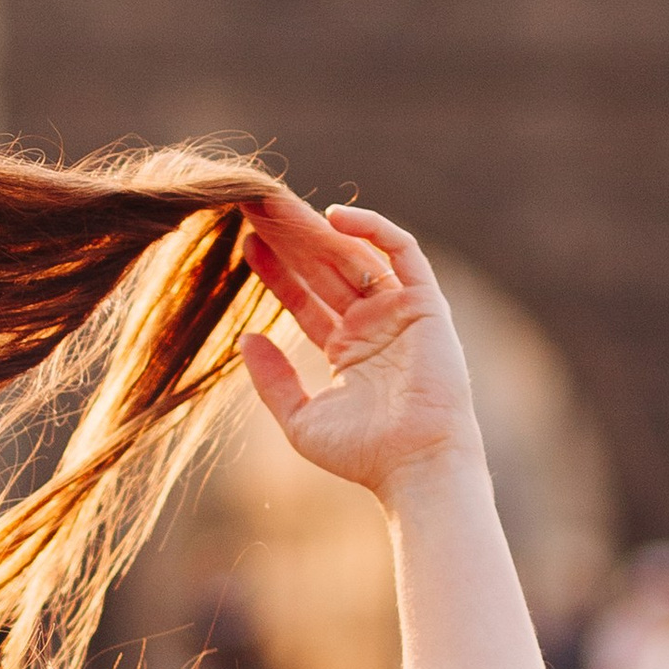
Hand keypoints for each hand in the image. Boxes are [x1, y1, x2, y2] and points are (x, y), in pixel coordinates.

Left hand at [235, 199, 481, 502]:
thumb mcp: (299, 418)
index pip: (305, 299)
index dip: (276, 271)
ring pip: (354, 256)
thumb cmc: (363, 453)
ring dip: (317, 229)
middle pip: (324, 270)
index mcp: (347, 350)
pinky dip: (374, 229)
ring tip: (276, 205)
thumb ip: (272, 379)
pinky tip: (333, 216)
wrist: (415, 463)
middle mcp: (373, 326)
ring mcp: (399, 312)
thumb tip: (242, 338)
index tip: (244, 243)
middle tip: (252, 207)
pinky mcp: (426, 304)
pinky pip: (402, 253)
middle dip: (290, 240)